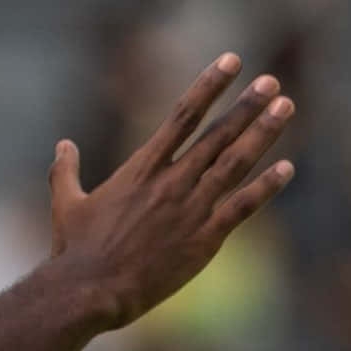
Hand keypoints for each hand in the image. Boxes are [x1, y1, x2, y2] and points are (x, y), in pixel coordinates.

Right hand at [49, 54, 294, 328]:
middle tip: (271, 81)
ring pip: (235, 163)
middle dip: (247, 105)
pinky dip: (265, 187)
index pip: (182, 116)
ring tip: (286, 107)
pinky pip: (242, 207)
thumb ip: (66, 171)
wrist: (91, 290)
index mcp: (141, 169)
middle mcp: (171, 182)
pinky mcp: (203, 239)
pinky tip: (287, 169)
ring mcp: (190, 209)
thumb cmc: (75, 250)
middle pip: (217, 134)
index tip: (232, 60)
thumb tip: (63, 145)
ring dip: (262, 133)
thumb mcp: (65, 204)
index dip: (209, 85)